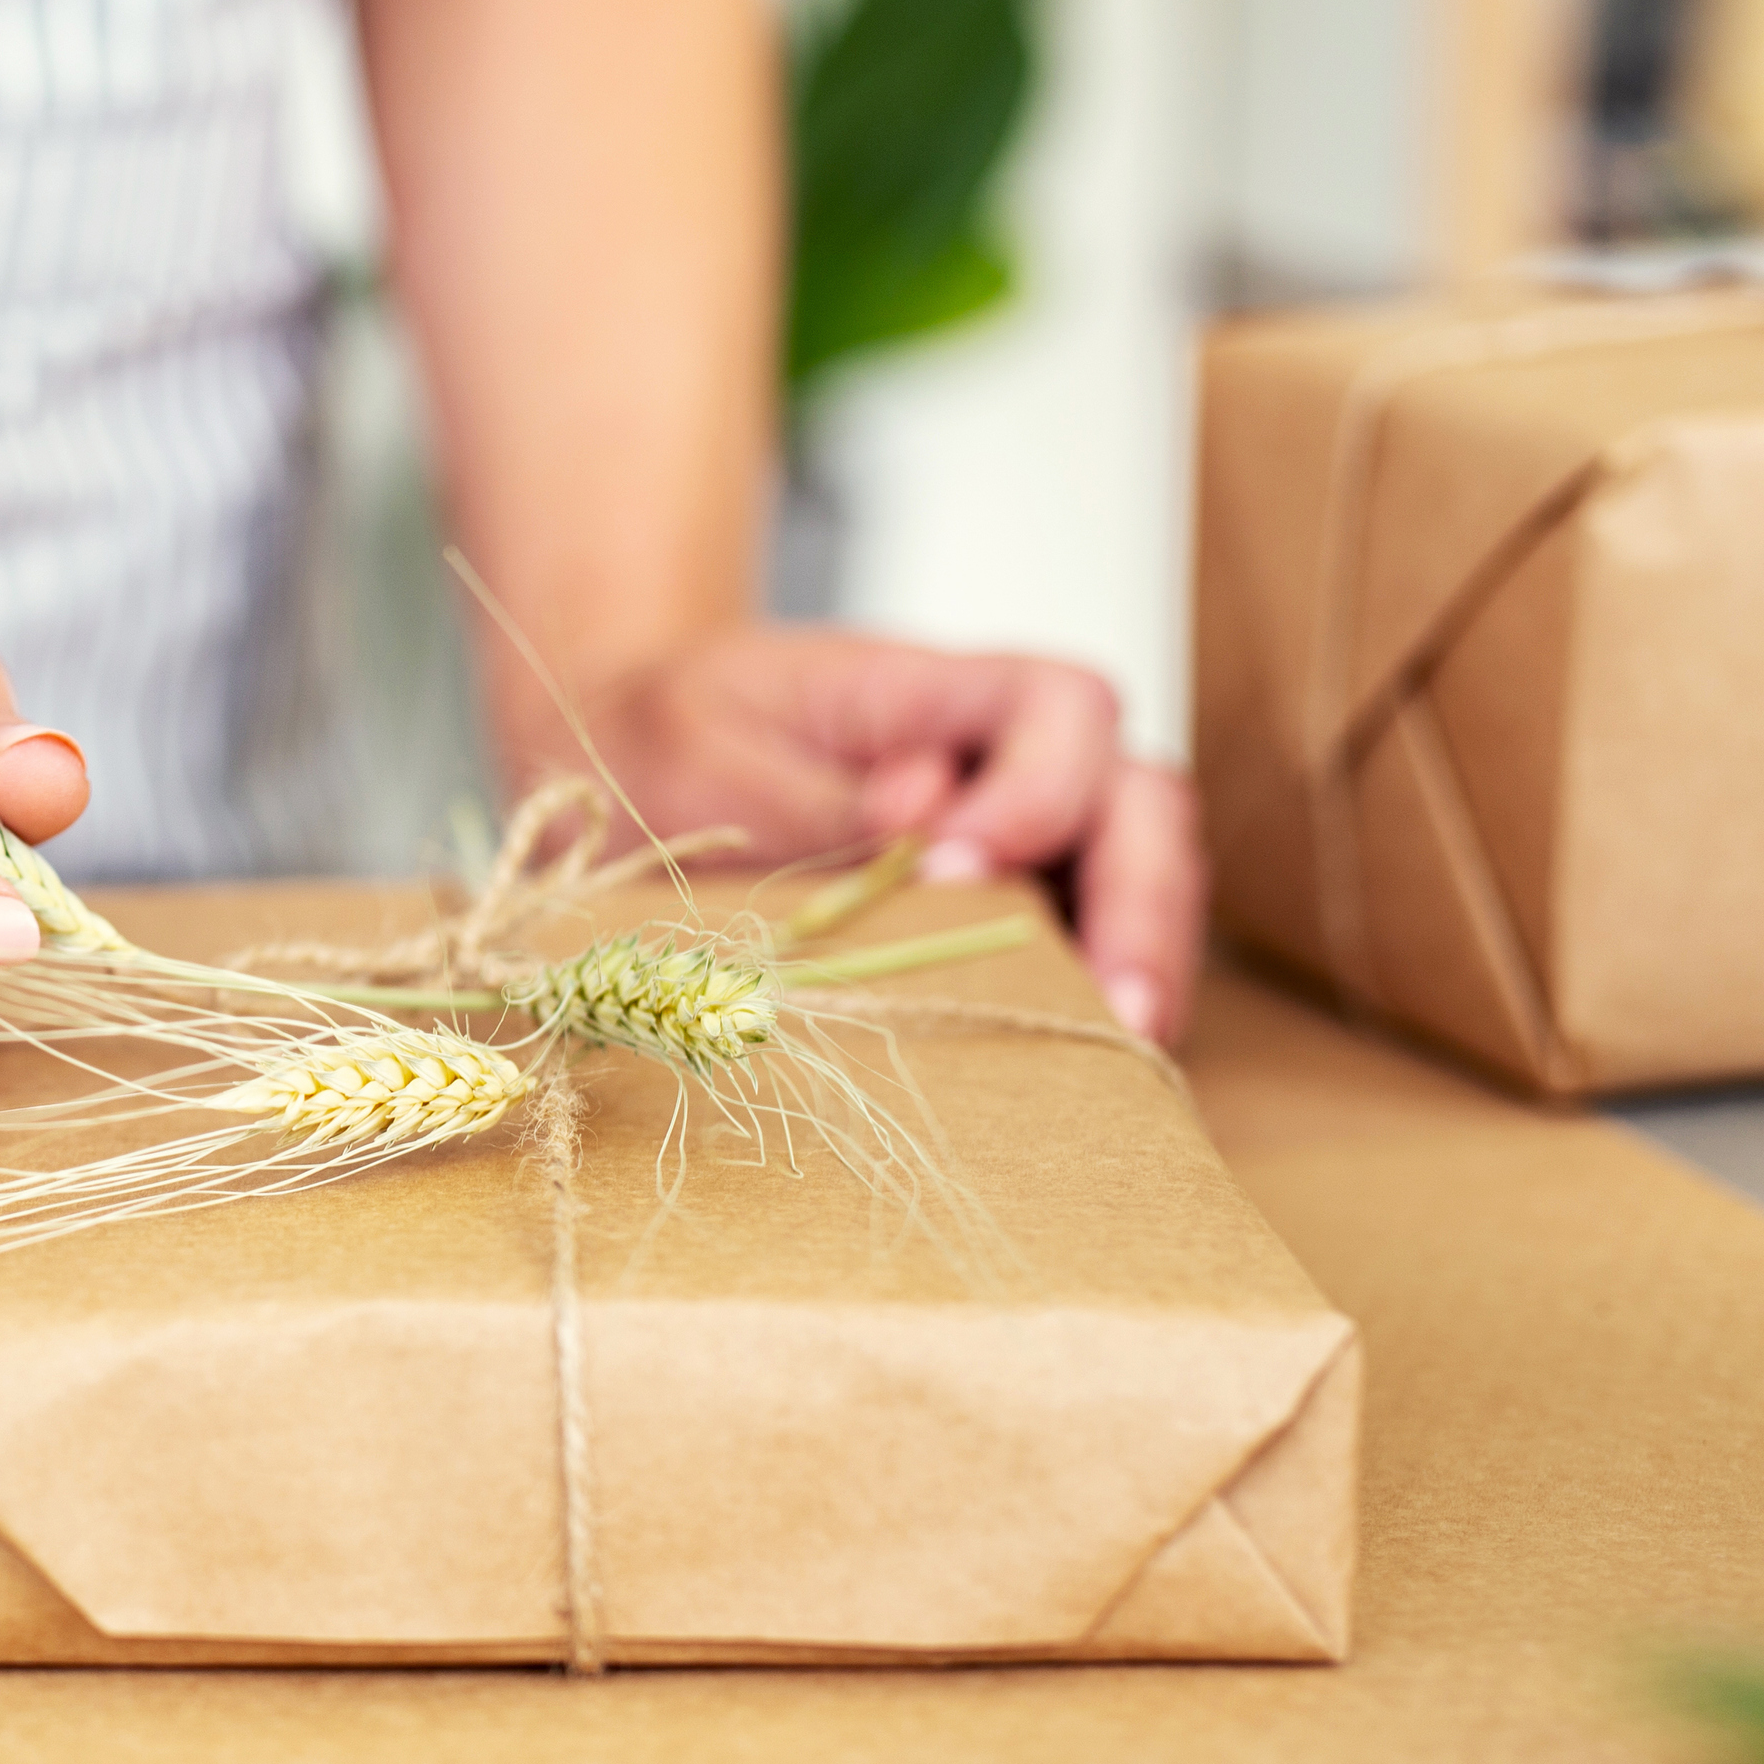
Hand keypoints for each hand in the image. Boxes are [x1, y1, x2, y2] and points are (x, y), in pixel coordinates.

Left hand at [572, 625, 1204, 1042]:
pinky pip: (1078, 959)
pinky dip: (1089, 1011)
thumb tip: (919, 828)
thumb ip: (810, 795)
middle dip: (1140, 904)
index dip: (1044, 783)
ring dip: (1139, 970)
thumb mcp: (699, 751)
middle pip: (1137, 807)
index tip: (969, 862)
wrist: (622, 771)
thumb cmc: (666, 739)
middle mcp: (1003, 763)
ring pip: (1135, 889)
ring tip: (1118, 1051)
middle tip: (1118, 1005)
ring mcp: (1015, 846)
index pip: (1061, 706)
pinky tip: (1073, 1069)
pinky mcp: (999, 922)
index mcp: (936, 694)